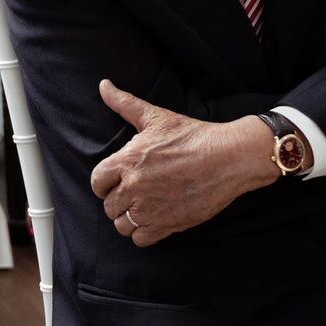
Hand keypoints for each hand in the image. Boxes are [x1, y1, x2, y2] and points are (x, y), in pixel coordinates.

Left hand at [89, 81, 273, 245]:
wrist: (228, 157)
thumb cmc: (194, 136)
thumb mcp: (156, 117)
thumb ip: (124, 103)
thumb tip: (104, 86)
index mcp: (128, 160)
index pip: (97, 181)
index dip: (105, 182)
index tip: (118, 180)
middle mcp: (134, 187)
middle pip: (109, 206)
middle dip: (120, 200)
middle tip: (138, 192)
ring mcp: (150, 208)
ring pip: (122, 225)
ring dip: (130, 218)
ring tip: (146, 207)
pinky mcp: (167, 224)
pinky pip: (140, 239)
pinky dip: (145, 232)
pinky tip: (156, 218)